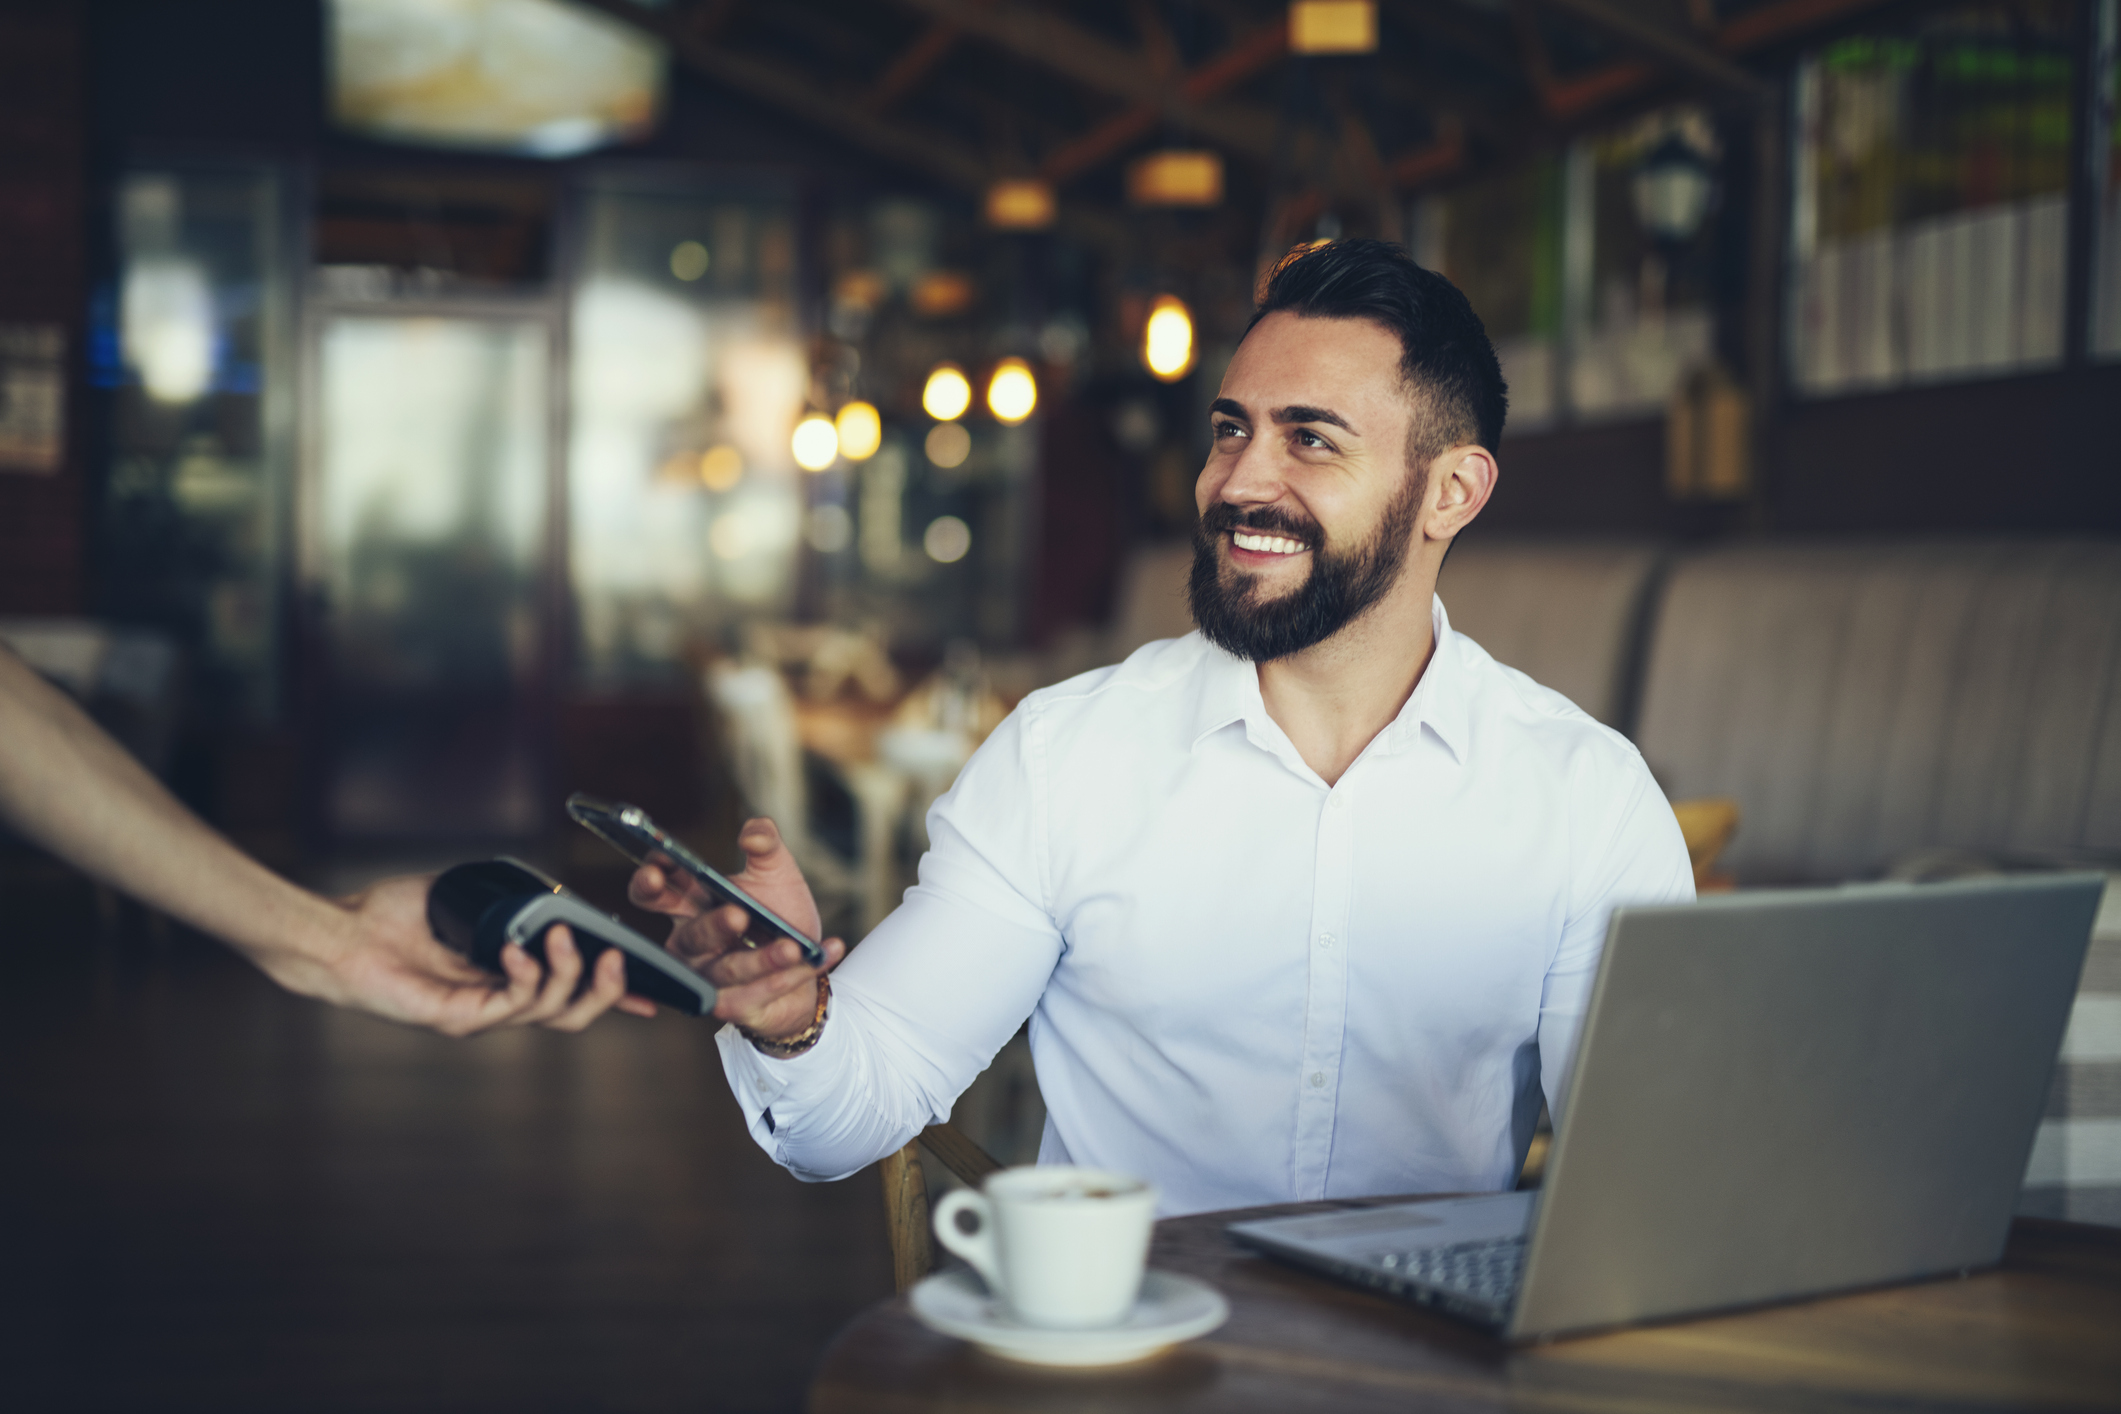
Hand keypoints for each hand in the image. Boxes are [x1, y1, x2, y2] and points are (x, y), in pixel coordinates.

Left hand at [263, 874, 657, 1036]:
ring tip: (564, 938)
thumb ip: (511, 900)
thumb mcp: (471, 898)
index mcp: (505, 977)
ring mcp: (480, 1014)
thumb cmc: (394, 916)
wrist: (342, 935)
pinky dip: (526, 975)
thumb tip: (554, 894)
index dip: (611, 994)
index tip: (650, 994)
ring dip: (570, 974)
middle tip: (618, 961)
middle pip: (573, 1015)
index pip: (569, 993)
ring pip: (553, 1013)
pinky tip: (515, 949)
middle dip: (608, 991)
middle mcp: (497, 1001)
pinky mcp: (459, 1018)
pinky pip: (513, 1004)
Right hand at [629, 818, 844, 1041]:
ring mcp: (710, 979)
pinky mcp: (735, 1006)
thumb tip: (754, 833)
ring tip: (794, 947)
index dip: (650, 882)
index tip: (659, 867)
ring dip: (763, 959)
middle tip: (738, 915)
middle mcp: (691, 945)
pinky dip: (796, 975)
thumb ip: (765, 843)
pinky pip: (762, 992)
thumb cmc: (778, 913)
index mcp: (689, 906)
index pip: (654, 894)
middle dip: (714, 926)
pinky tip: (824, 954)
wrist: (807, 962)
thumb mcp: (776, 872)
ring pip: (730, 970)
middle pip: (692, 937)